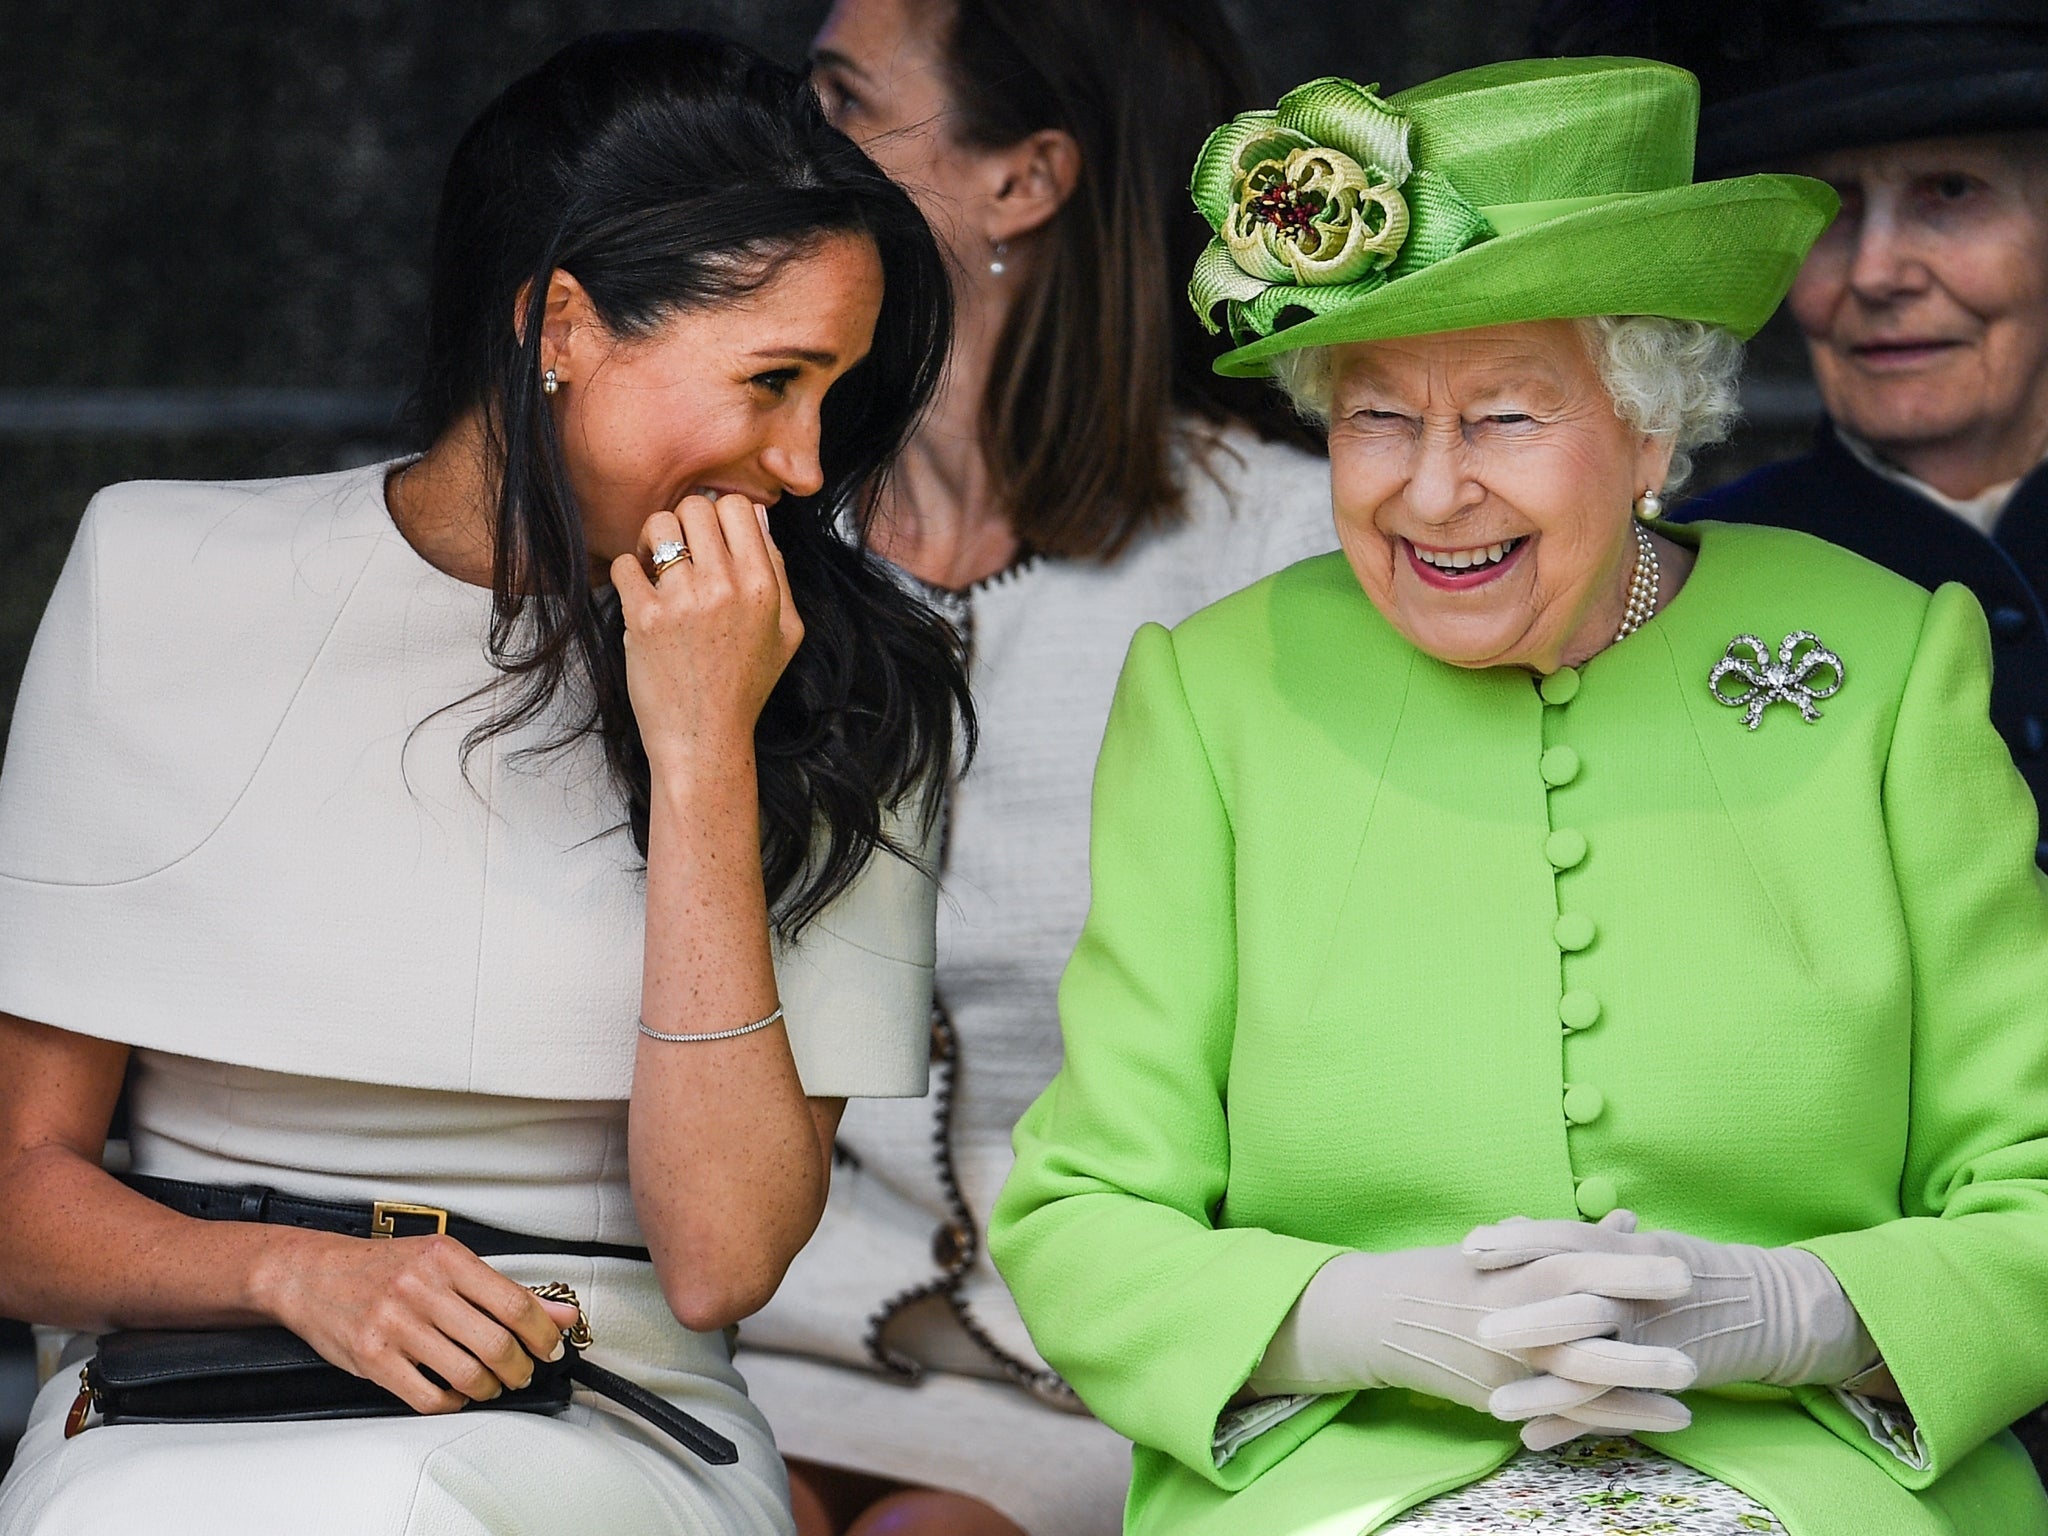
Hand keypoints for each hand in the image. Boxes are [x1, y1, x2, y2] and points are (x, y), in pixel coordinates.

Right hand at [254, 1230, 582, 1413]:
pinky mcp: (372, 1357)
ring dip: (489, 1389)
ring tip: (490, 1384)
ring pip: (466, 1374)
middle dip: (520, 1368)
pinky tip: (454, 1394)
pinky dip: (451, 1403)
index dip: (543, 1334)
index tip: (552, 1348)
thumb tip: (559, 1313)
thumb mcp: (445, 1263)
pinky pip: (427, 1397)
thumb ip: (502, 1290)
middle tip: (522, 1372)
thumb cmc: (382, 1268)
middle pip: (495, 1344)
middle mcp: (421, 1289)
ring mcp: (395, 1324)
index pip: (514, 1304)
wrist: (312, 1274)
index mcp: (446, 1258)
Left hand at [611, 493, 803, 773]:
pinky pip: (625, 564)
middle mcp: (725, 586)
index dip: (719, 514)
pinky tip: (640, 597)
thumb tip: (756, 515)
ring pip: (658, 525)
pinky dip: (628, 574)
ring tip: (656, 568)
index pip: (736, 506)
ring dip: (653, 541)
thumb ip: (777, 571)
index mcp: (762, 585)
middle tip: (680, 552)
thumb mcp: (787, 630)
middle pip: (695, 507)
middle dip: (684, 523)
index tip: (710, 538)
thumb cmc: (745, 685)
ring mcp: (683, 601)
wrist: (705, 737)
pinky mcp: (644, 618)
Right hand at [1249, 1239, 1696, 1434]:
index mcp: (1508, 1271)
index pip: (1572, 1263)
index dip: (1625, 1266)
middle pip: (1581, 1320)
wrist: (1378, 1318)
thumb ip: (1566, 1238)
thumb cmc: (1446, 1274)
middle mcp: (1508, 1316)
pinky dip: (1617, 1417)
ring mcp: (1505, 1360)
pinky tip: (1664, 1417)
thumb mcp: (1501, 1247)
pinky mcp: (1501, 1396)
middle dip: (1639, 1325)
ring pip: (1578, 1373)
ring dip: (1637, 1380)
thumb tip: (1626, 1222)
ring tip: (1691, 1385)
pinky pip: (1566, 1411)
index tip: (1678, 1268)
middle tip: (1693, 1328)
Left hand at [1466, 1210, 1877, 1447]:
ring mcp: (1650, 1337)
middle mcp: (1636, 1291)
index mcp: (1626, 1248)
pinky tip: (1533, 1437)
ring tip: (1494, 1406)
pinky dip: (1574, 1424)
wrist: (1765, 1307)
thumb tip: (1517, 1223)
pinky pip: (1614, 1405)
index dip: (1519, 1242)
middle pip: (1576, 1301)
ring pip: (1591, 1365)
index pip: (1566, 1238)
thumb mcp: (1636, 1241)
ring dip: (1542, 1390)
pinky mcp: (1664, 1376)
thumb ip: (1578, 1238)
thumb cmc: (1688, 1267)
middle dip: (1527, 1318)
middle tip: (1478, 1329)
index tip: (1470, 1247)